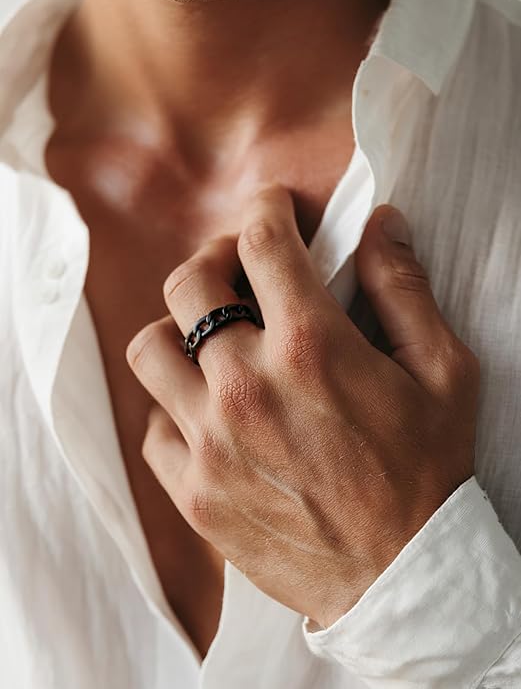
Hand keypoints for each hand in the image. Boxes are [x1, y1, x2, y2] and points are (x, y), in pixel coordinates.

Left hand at [126, 187, 478, 628]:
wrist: (402, 577)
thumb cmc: (428, 473)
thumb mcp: (443, 372)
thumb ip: (404, 288)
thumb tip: (381, 223)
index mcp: (310, 347)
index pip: (263, 242)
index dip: (266, 209)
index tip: (273, 209)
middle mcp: (247, 386)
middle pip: (188, 283)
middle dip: (213, 258)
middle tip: (237, 268)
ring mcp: (210, 442)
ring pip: (150, 349)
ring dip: (179, 330)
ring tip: (212, 341)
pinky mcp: (193, 491)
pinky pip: (153, 426)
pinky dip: (174, 406)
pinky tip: (208, 412)